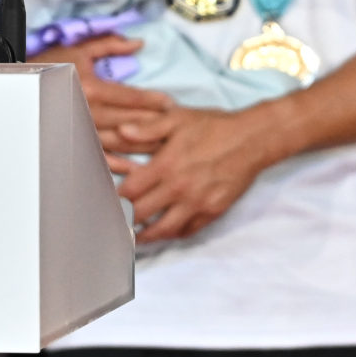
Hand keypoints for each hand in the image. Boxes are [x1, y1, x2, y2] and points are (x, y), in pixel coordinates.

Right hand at [35, 34, 173, 165]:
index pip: (130, 96)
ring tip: (165, 149)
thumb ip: (110, 45)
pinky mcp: (75, 140)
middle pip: (130, 120)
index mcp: (92, 88)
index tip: (171, 104)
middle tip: (178, 127)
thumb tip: (138, 44)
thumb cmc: (50, 66)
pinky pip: (100, 156)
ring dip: (143, 145)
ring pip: (120, 140)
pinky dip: (119, 164)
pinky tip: (135, 168)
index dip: (153, 101)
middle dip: (155, 124)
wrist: (23, 86)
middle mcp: (89, 111)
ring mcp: (83, 129)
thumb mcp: (80, 50)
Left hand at [116, 106, 274, 242]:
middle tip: (111, 226)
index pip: (130, 190)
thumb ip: (147, 128)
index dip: (114, 199)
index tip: (103, 204)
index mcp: (166, 165)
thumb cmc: (213, 126)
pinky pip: (189, 230)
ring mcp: (198, 202)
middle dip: (125, 221)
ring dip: (147, 236)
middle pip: (143, 213)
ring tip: (134, 238)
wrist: (252, 139)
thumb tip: (121, 131)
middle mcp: (179, 187)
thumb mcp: (177, 118)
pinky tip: (165, 232)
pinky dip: (174, 234)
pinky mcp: (214, 211)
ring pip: (165, 229)